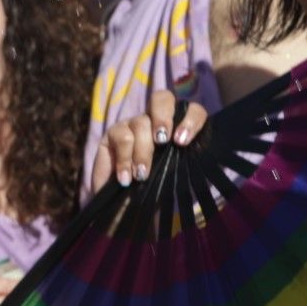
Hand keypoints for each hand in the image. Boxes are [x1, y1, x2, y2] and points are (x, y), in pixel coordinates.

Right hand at [90, 85, 209, 193]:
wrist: (129, 205)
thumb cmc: (158, 188)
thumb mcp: (176, 175)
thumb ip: (186, 160)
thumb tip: (191, 150)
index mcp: (180, 126)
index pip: (193, 111)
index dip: (190, 120)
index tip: (182, 142)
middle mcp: (157, 119)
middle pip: (163, 99)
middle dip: (163, 118)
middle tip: (162, 141)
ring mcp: (134, 123)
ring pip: (141, 123)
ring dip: (143, 151)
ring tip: (142, 175)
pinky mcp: (113, 133)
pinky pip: (121, 136)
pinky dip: (125, 159)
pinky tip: (126, 178)